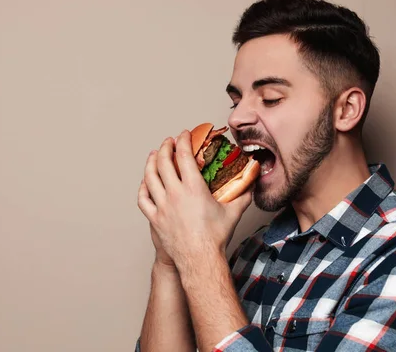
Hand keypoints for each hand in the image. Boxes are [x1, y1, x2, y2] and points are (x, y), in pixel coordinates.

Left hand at [137, 130, 251, 271]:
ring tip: (154, 155)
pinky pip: (144, 199)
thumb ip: (243, 195)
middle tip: (169, 141)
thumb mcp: (233, 212)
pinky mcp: (155, 219)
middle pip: (163, 162)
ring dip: (151, 163)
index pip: (184, 156)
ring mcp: (162, 206)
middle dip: (165, 147)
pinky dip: (143, 187)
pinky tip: (145, 183)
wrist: (200, 260)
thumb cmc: (215, 238)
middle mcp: (175, 194)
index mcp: (193, 188)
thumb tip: (252, 182)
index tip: (184, 135)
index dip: (183, 141)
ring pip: (150, 178)